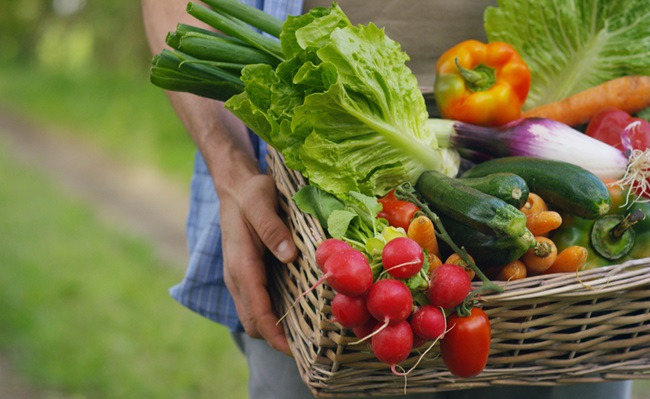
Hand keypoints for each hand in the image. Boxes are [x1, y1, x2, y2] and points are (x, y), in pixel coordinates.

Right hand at [220, 173, 296, 354]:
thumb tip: (288, 255)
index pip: (256, 311)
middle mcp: (237, 277)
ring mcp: (239, 277)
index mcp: (241, 264)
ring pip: (253, 315)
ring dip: (274, 329)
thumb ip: (272, 228)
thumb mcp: (261, 202)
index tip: (294, 351)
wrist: (234, 186)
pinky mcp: (246, 273)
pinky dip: (272, 314)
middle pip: (253, 322)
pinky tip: (296, 311)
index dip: (274, 335)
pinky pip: (256, 302)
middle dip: (276, 339)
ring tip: (306, 335)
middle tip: (309, 347)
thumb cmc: (250, 193)